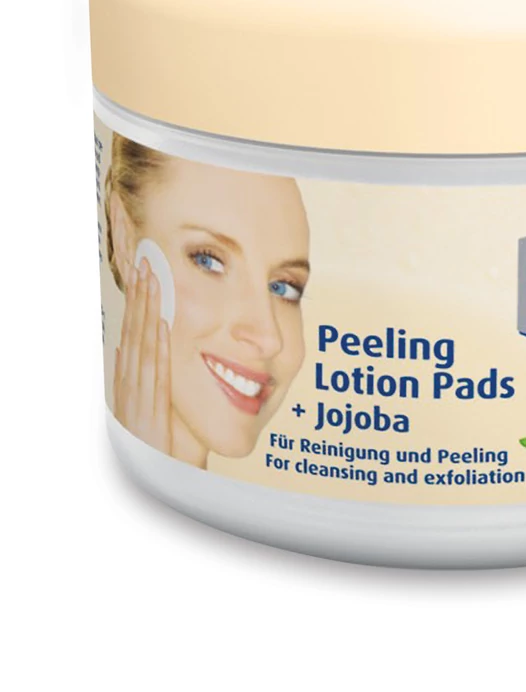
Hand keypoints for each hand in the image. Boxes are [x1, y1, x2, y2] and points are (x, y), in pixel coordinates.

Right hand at [113, 258, 172, 454]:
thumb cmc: (170, 448)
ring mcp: (137, 403)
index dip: (137, 305)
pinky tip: (161, 327)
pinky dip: (156, 351)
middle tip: (145, 263)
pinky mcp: (150, 419)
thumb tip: (138, 348)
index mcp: (132, 385)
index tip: (143, 275)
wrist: (165, 485)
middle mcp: (131, 389)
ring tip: (151, 282)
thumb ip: (152, 380)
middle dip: (139, 298)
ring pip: (141, 349)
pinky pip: (154, 378)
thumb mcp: (161, 406)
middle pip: (134, 334)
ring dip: (146, 313)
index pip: (133, 336)